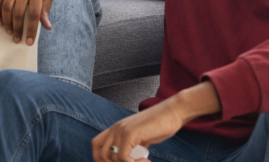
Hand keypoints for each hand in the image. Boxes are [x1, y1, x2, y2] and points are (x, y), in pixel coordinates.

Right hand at [0, 0, 55, 45]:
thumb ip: (46, 7)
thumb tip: (46, 26)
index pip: (34, 14)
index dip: (31, 30)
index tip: (29, 42)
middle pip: (18, 13)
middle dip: (18, 29)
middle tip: (17, 40)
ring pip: (6, 8)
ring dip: (7, 22)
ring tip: (9, 32)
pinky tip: (0, 21)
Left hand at [92, 82, 220, 161]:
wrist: (172, 113)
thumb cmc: (159, 126)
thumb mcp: (141, 139)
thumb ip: (132, 147)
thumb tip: (127, 159)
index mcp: (116, 128)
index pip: (96, 144)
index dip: (100, 158)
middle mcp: (115, 128)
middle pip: (102, 154)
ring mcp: (121, 130)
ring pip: (113, 158)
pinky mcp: (130, 134)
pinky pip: (123, 157)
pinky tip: (148, 160)